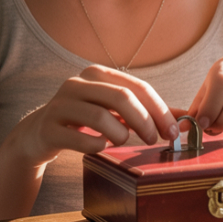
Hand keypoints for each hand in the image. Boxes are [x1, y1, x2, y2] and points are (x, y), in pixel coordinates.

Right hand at [7, 65, 178, 166]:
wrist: (38, 134)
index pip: (138, 87)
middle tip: (153, 141)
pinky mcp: (49, 127)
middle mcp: (77, 83)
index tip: (173, 131)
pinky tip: (100, 147)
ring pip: (101, 117)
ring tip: (121, 142)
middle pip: (121, 98)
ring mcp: (60, 104)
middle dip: (144, 122)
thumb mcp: (113, 110)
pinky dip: (97, 145)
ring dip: (120, 135)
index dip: (159, 110)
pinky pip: (80, 138)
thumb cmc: (83, 120)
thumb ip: (146, 111)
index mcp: (97, 74)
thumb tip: (184, 119)